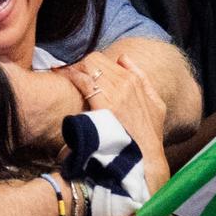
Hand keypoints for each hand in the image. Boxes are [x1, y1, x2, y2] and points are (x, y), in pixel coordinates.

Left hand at [61, 53, 168, 189]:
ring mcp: (115, 93)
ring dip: (72, 69)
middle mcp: (125, 82)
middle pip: (94, 60)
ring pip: (88, 67)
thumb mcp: (156, 104)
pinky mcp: (105, 105)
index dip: (88, 64)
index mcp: (134, 80)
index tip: (77, 69)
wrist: (146, 157)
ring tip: (59, 72)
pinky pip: (84, 81)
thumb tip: (123, 58)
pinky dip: (71, 76)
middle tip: (65, 72)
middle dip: (79, 65)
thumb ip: (142, 78)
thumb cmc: (149, 134)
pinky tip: (61, 76)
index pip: (104, 60)